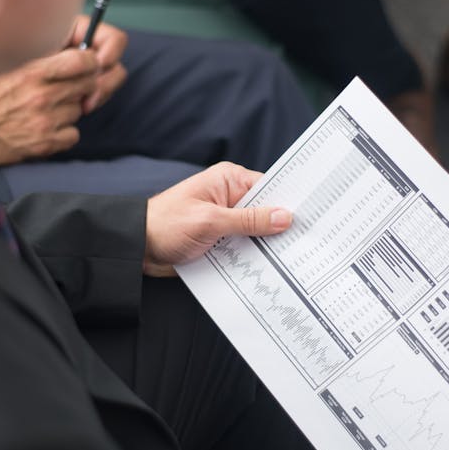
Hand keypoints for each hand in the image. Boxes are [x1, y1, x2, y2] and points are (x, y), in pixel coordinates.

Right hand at [0, 17, 127, 165]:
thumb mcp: (6, 68)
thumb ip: (38, 61)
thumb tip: (66, 52)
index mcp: (32, 72)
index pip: (82, 61)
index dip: (89, 62)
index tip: (86, 65)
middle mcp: (42, 96)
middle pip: (88, 86)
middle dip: (81, 85)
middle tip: (66, 88)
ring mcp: (46, 121)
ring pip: (79, 110)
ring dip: (69, 109)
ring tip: (46, 109)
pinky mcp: (45, 143)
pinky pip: (73, 135)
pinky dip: (64, 132)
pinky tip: (47, 127)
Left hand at [144, 162, 292, 276]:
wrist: (137, 249)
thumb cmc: (165, 225)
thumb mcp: (210, 221)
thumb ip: (248, 220)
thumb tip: (283, 216)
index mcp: (229, 180)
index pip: (270, 189)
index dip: (289, 203)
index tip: (312, 218)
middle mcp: (230, 197)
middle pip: (266, 213)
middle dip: (280, 229)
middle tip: (305, 244)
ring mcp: (225, 220)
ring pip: (257, 233)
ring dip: (266, 247)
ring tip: (291, 261)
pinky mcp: (220, 239)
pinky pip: (244, 247)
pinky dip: (252, 257)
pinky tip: (268, 269)